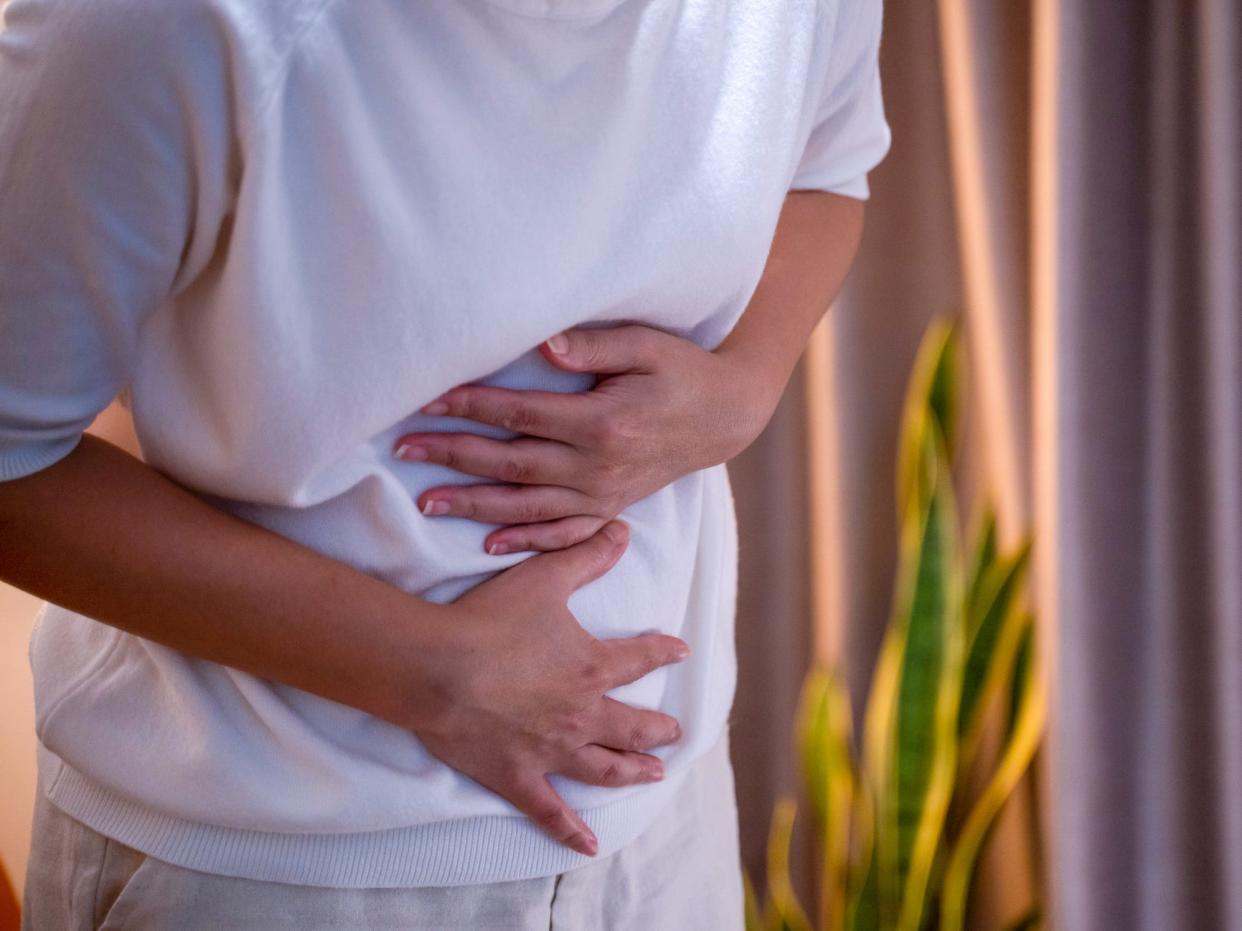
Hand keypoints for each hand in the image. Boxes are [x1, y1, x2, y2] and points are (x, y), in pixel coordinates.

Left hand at [394, 325, 779, 553]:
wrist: (725, 416)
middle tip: (405, 450)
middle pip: (511, 463)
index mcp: (602, 422)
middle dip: (454, 456)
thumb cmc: (682, 371)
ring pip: (526, 506)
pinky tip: (488, 545)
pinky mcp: (609, 506)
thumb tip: (542, 344)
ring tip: (426, 501)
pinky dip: (525, 542)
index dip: (470, 405)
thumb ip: (593, 345)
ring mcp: (603, 493)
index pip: (519, 413)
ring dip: (473, 504)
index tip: (427, 399)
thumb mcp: (647, 345)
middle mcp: (597, 466)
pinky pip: (562, 533)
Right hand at [411, 519, 689, 856]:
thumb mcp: (545, 578)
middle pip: (631, 724)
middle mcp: (581, 712)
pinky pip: (550, 811)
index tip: (680, 651)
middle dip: (656, 728)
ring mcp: (552, 750)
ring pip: (604, 767)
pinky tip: (590, 846)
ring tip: (653, 775)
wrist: (439, 667)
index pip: (639, 659)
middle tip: (675, 733)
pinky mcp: (518, 776)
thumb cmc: (491, 619)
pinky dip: (571, 831)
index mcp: (591, 666)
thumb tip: (623, 532)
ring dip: (631, 771)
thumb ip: (587, 555)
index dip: (661, 652)